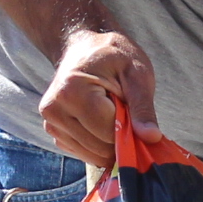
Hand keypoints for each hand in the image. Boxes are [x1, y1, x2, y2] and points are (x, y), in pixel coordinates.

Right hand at [37, 25, 158, 166]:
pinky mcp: (54, 132)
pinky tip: (102, 123)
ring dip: (110, 143)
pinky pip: (83, 152)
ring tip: (113, 114)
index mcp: (72, 92)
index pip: (109, 132)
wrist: (84, 47)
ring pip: (92, 154)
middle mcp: (54, 110)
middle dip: (121, 138)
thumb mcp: (137, 74)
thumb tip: (151, 138)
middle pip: (99, 147)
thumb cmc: (113, 56)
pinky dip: (99, 145)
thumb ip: (143, 108)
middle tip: (127, 114)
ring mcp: (51, 123)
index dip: (131, 130)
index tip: (137, 115)